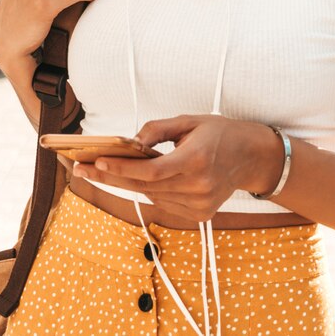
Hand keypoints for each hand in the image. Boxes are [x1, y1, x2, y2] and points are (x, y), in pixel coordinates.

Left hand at [72, 115, 280, 221]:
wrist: (253, 158)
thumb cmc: (221, 134)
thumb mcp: (191, 121)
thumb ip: (158, 129)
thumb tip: (130, 141)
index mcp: (196, 160)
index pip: (150, 171)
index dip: (121, 168)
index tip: (95, 162)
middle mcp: (198, 186)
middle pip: (144, 187)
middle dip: (110, 177)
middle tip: (81, 169)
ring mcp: (199, 204)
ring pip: (151, 196)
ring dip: (126, 184)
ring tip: (101, 171)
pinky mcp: (200, 215)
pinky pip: (164, 204)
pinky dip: (149, 192)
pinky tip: (139, 180)